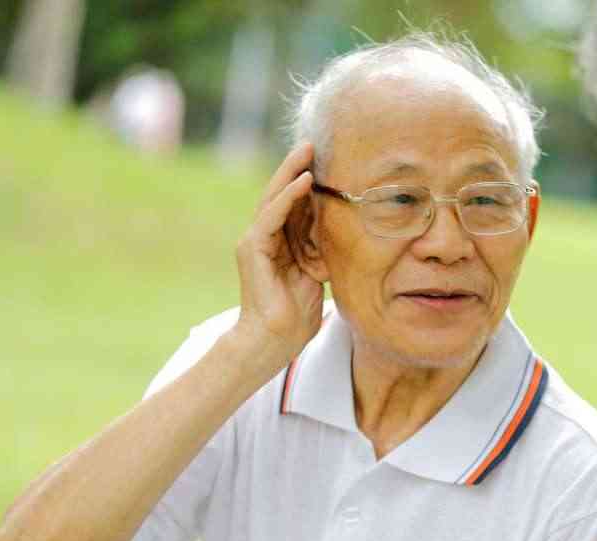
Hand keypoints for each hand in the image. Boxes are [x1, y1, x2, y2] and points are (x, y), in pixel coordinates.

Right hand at [232, 143, 323, 370]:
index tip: (327, 161)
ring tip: (308, 150)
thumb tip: (344, 235)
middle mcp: (264, 238)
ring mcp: (255, 242)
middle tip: (313, 142)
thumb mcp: (317, 276)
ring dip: (291, 172)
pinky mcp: (252, 249)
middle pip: (281, 194)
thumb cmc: (296, 316)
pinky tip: (303, 180)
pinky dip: (288, 197)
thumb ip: (322, 253)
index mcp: (279, 244)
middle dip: (297, 167)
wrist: (273, 341)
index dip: (308, 183)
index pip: (293, 205)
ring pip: (273, 198)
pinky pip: (272, 216)